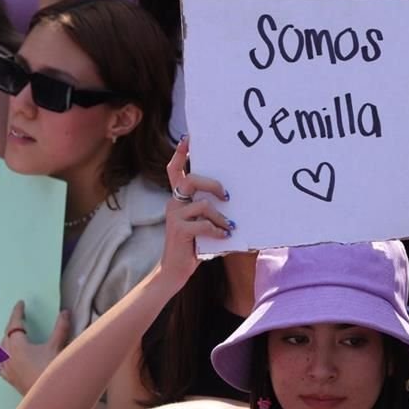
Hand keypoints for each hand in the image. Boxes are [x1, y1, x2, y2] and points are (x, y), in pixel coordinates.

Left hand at [0, 301, 70, 394]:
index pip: (15, 324)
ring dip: (4, 341)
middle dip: (12, 326)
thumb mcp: (58, 346)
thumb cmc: (52, 371)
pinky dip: (0, 358)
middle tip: (20, 320)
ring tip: (10, 337)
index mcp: (18, 345)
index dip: (18, 312)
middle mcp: (8, 356)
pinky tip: (2, 360)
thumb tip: (64, 312)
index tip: (20, 304)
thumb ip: (60, 328)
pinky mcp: (9, 380)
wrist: (49, 398)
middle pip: (5, 336)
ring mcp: (7, 369)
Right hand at [159, 137, 233, 288]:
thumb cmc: (194, 245)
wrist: (175, 270)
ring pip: (202, 205)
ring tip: (229, 227)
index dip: (179, 154)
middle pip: (190, 180)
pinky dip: (217, 230)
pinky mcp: (179, 231)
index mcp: (179, 199)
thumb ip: (211, 211)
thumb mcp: (203, 224)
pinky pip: (203, 224)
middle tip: (227, 196)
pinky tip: (225, 236)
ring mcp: (174, 217)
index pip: (174, 170)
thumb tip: (235, 202)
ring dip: (220, 217)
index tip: (188, 138)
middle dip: (212, 184)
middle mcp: (174, 203)